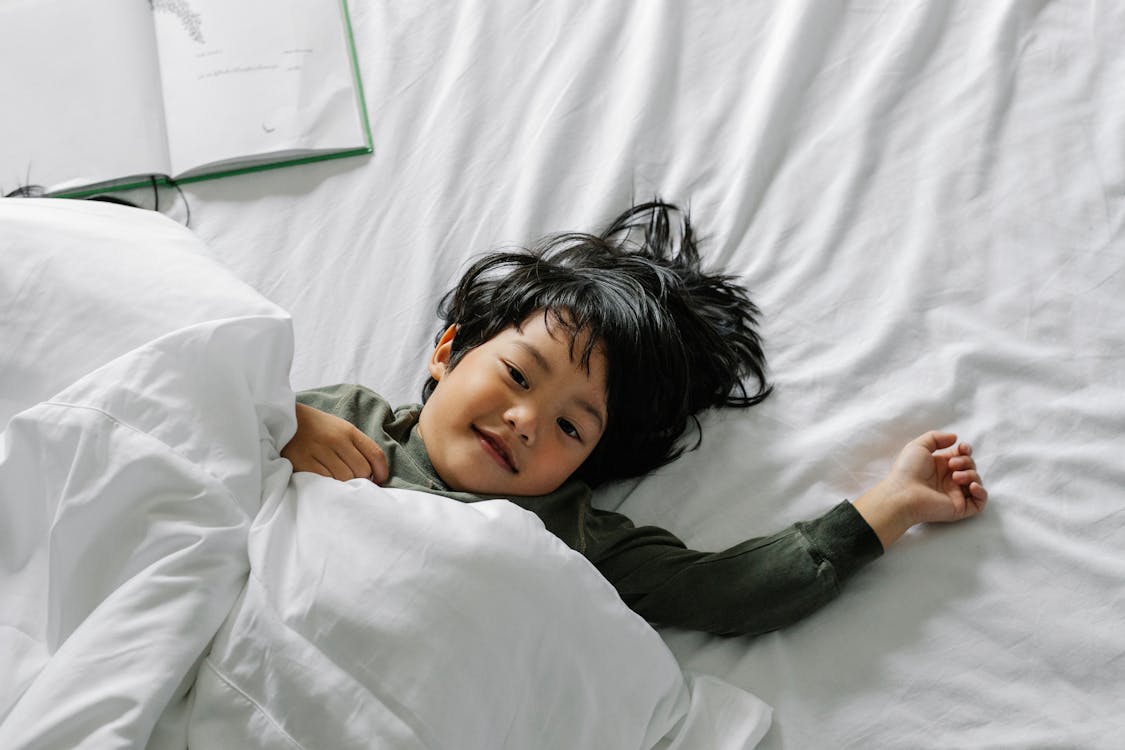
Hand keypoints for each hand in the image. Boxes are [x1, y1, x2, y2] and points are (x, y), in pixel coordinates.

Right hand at [282, 402, 387, 482]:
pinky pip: (326, 480)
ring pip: (345, 478)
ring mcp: (319, 450)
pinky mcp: (303, 461)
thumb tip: (374, 474)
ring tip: (339, 482)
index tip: (379, 480)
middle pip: (362, 470)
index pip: (376, 454)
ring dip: (345, 484)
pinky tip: (326, 481)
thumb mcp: (340, 429)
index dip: (382, 472)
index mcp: (349, 431)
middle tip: (354, 482)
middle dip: (362, 480)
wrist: (284, 420)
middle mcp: (336, 439)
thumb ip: (356, 447)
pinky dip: (329, 485)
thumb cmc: (316, 429)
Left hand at [854, 431, 987, 548]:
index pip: (962, 456)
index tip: (963, 448)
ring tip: (955, 477)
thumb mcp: (918, 446)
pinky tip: (972, 486)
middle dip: (966, 462)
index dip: (966, 450)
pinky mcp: (959, 508)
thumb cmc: (908, 469)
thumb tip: (955, 438)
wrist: (903, 493)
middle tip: (952, 465)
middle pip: (970, 467)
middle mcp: (948, 479)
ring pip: (975, 482)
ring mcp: (955, 494)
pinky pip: (979, 502)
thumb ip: (936, 438)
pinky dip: (981, 493)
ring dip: (971, 475)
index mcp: (940, 466)